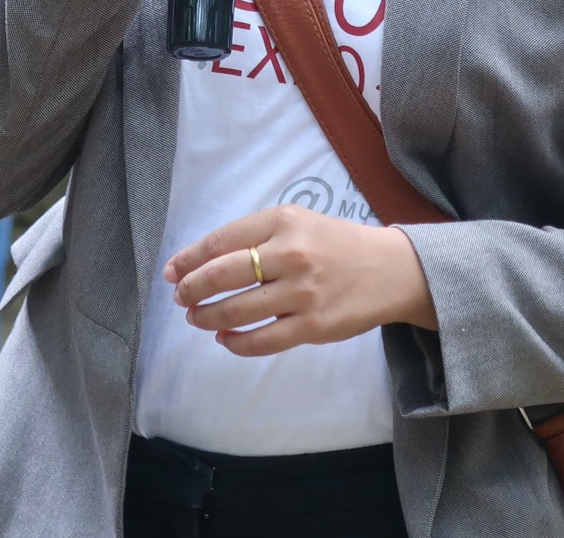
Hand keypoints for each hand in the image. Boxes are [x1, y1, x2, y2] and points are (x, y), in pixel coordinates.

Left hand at [166, 204, 436, 355]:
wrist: (391, 270)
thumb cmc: (337, 244)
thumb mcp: (299, 223)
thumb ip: (256, 237)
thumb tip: (201, 262)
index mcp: (284, 221)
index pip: (221, 241)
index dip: (189, 259)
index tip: (172, 272)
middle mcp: (291, 253)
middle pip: (221, 275)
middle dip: (191, 289)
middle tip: (180, 298)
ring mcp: (302, 292)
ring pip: (236, 311)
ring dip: (207, 317)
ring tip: (198, 318)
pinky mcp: (313, 326)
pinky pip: (261, 341)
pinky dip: (235, 343)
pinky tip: (226, 339)